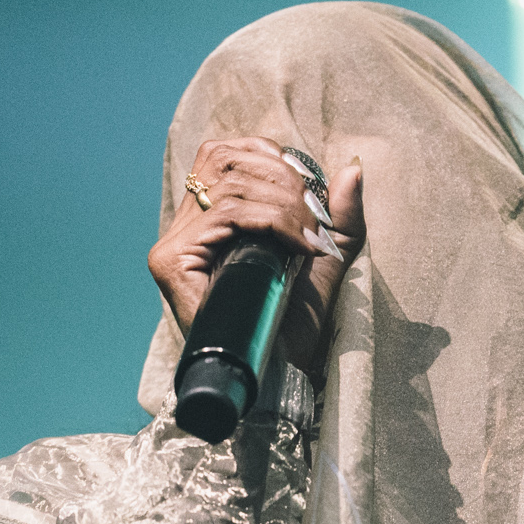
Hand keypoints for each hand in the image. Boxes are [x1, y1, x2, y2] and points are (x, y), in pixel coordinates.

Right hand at [148, 139, 365, 379]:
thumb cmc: (297, 320)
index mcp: (210, 216)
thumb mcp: (328, 256)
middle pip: (228, 160)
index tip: (312, 197)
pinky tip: (296, 247)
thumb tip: (353, 167)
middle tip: (316, 224)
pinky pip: (226, 215)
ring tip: (309, 239)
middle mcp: (185, 225)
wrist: (282, 370)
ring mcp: (174, 244)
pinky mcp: (170, 262)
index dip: (275, 160)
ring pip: (231, 185)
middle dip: (286, 183)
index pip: (228, 153)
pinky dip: (271, 221)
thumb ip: (339, 213)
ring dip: (284, 205)